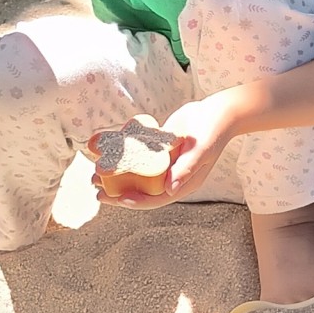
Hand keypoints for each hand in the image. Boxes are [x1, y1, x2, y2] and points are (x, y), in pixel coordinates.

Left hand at [95, 97, 235, 208]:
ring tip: (95, 173)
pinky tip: (107, 153)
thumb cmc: (212, 130)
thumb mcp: (200, 149)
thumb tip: (170, 189)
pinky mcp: (160, 151)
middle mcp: (172, 178)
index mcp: (182, 183)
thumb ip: (186, 168)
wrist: (218, 111)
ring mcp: (165, 165)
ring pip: (137, 176)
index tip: (116, 198)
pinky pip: (139, 158)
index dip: (135, 201)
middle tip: (96, 188)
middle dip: (118, 192)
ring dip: (116, 176)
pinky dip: (124, 158)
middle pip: (142, 190)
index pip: (156, 199)